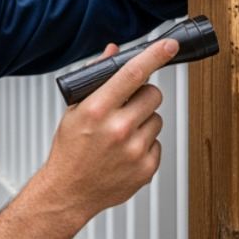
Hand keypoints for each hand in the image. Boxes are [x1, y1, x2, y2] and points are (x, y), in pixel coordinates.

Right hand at [41, 37, 177, 223]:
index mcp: (97, 110)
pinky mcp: (146, 167)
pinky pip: (158, 143)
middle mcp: (118, 129)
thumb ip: (95, 79)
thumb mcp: (74, 110)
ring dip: (144, 121)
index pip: (132, 74)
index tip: (169, 45)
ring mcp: (135, 150)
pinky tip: (126, 150)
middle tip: (129, 104)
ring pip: (157, 118)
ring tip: (123, 133)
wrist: (68, 192)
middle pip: (153, 94)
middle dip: (144, 94)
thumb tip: (113, 52)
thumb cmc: (69, 151)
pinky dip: (146, 144)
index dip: (155, 55)